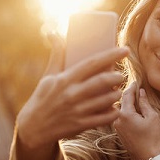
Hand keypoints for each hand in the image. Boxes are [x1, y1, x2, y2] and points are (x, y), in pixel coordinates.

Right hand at [15, 34, 126, 159]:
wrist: (34, 127)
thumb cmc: (44, 97)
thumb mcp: (49, 76)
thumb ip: (57, 55)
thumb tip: (53, 32)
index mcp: (65, 79)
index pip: (92, 63)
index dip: (111, 55)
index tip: (125, 50)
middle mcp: (72, 94)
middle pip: (103, 81)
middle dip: (117, 77)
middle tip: (121, 75)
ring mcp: (77, 110)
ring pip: (107, 100)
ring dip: (117, 94)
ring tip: (117, 90)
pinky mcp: (81, 125)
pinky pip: (105, 118)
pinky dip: (114, 112)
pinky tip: (115, 108)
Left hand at [114, 83, 159, 159]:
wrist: (148, 158)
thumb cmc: (153, 138)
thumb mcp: (152, 117)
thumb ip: (145, 103)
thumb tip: (141, 92)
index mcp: (125, 114)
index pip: (126, 94)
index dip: (132, 86)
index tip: (137, 81)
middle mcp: (117, 119)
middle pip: (120, 101)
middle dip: (127, 94)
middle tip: (135, 87)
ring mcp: (116, 126)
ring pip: (119, 109)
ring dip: (126, 103)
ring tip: (134, 97)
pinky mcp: (118, 132)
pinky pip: (120, 117)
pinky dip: (125, 111)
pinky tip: (133, 110)